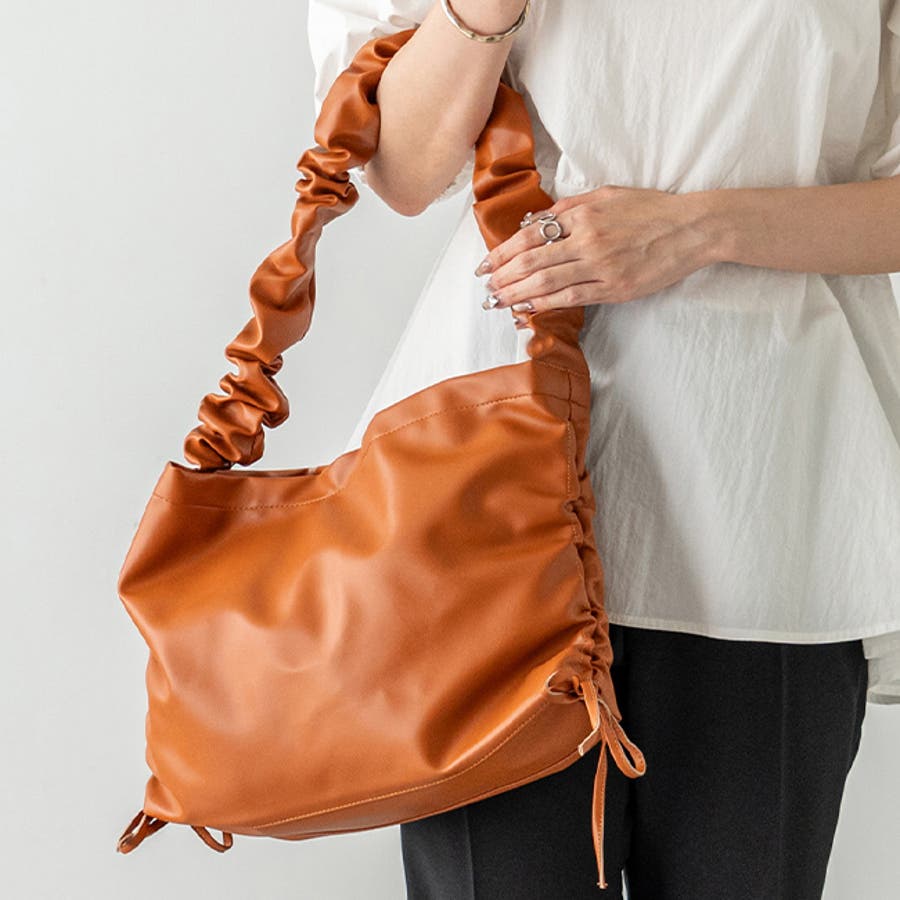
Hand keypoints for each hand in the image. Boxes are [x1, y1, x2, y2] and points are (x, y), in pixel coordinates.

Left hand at [476, 184, 721, 320]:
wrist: (691, 229)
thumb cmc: (650, 210)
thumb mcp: (607, 195)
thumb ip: (569, 208)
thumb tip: (535, 222)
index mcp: (583, 214)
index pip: (530, 236)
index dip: (502, 253)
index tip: (485, 265)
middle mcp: (588, 240)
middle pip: (531, 262)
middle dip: (502, 277)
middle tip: (485, 288)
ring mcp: (601, 267)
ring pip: (546, 283)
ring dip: (516, 294)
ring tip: (497, 302)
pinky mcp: (614, 288)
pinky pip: (571, 298)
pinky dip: (545, 305)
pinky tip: (527, 309)